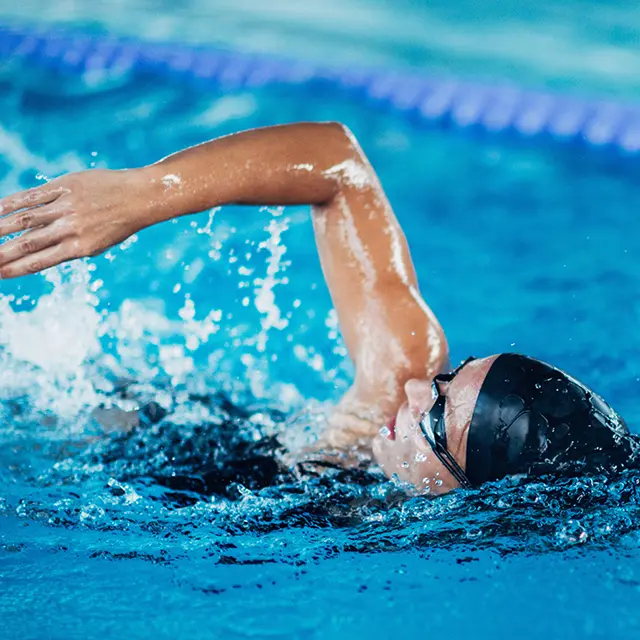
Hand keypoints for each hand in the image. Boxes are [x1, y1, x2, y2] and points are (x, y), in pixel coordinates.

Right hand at [0, 168, 156, 278]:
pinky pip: (32, 196)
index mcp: (80, 247)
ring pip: (25, 220)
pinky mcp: (65, 187)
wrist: (140, 197)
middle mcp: (70, 228)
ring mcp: (66, 207)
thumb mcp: (98, 243)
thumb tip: (39, 250)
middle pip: (27, 243)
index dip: (16, 268)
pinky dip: (11, 203)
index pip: (40, 261)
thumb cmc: (119, 223)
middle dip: (1, 253)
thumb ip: (70, 247)